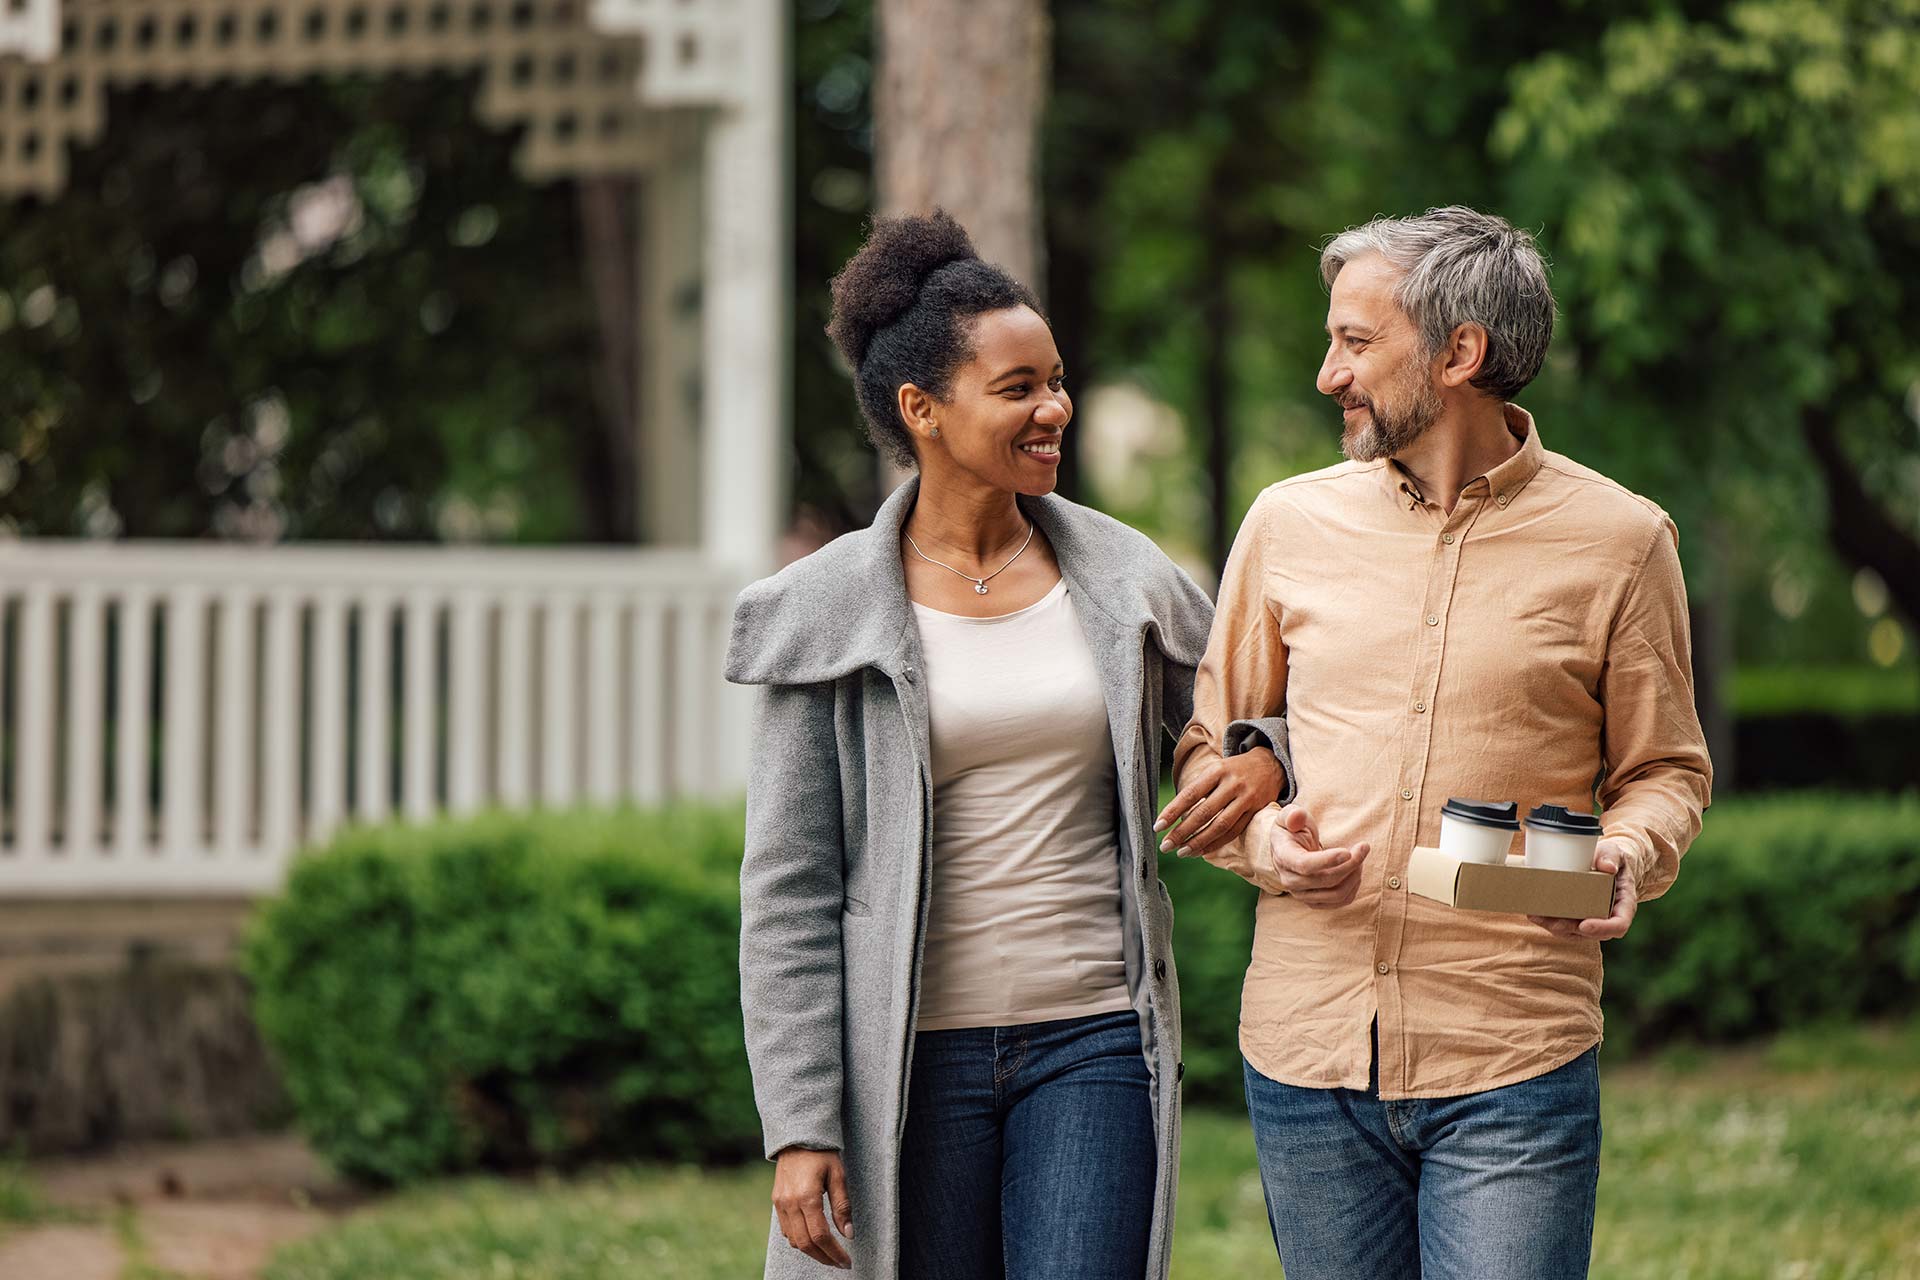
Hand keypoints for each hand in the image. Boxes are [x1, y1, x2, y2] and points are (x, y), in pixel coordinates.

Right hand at [772, 1147, 852, 1268]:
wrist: (797, 1136)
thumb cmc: (821, 1153)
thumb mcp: (838, 1175)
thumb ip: (842, 1206)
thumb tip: (849, 1234)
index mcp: (807, 1197)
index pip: (821, 1236)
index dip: (834, 1253)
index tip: (847, 1261)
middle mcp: (790, 1203)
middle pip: (806, 1243)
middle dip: (824, 1258)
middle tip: (839, 1263)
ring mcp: (780, 1203)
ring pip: (794, 1240)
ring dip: (811, 1251)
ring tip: (829, 1254)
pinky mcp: (776, 1202)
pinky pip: (786, 1230)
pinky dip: (799, 1239)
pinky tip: (813, 1238)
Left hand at [1155, 749, 1285, 855]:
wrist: (1270, 764)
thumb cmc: (1233, 770)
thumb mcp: (1215, 770)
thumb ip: (1199, 789)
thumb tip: (1173, 816)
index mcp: (1217, 771)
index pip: (1190, 794)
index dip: (1172, 812)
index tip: (1157, 827)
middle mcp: (1232, 784)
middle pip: (1203, 813)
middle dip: (1182, 832)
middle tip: (1165, 846)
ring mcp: (1246, 799)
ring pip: (1219, 826)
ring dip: (1198, 842)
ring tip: (1182, 852)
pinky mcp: (1256, 811)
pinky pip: (1234, 832)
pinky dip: (1217, 843)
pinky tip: (1202, 851)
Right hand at [1264, 804, 1370, 905]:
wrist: (1287, 849)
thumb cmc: (1291, 829)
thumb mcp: (1288, 816)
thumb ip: (1294, 814)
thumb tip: (1297, 816)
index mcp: (1283, 857)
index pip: (1305, 865)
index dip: (1328, 860)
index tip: (1348, 851)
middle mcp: (1289, 880)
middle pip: (1325, 880)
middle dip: (1350, 864)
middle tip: (1363, 847)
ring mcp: (1301, 894)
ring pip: (1335, 894)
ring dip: (1354, 876)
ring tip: (1359, 857)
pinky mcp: (1313, 902)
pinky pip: (1339, 901)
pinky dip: (1353, 887)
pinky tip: (1355, 871)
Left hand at [1530, 838, 1638, 939]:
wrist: (1604, 861)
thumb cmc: (1610, 858)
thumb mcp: (1614, 852)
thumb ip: (1611, 856)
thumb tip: (1608, 867)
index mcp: (1624, 905)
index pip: (1619, 924)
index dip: (1602, 928)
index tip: (1584, 925)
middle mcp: (1610, 917)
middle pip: (1592, 933)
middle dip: (1570, 929)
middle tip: (1553, 921)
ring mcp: (1593, 920)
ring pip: (1574, 933)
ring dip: (1555, 927)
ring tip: (1537, 916)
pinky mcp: (1578, 918)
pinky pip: (1565, 927)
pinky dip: (1550, 922)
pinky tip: (1535, 913)